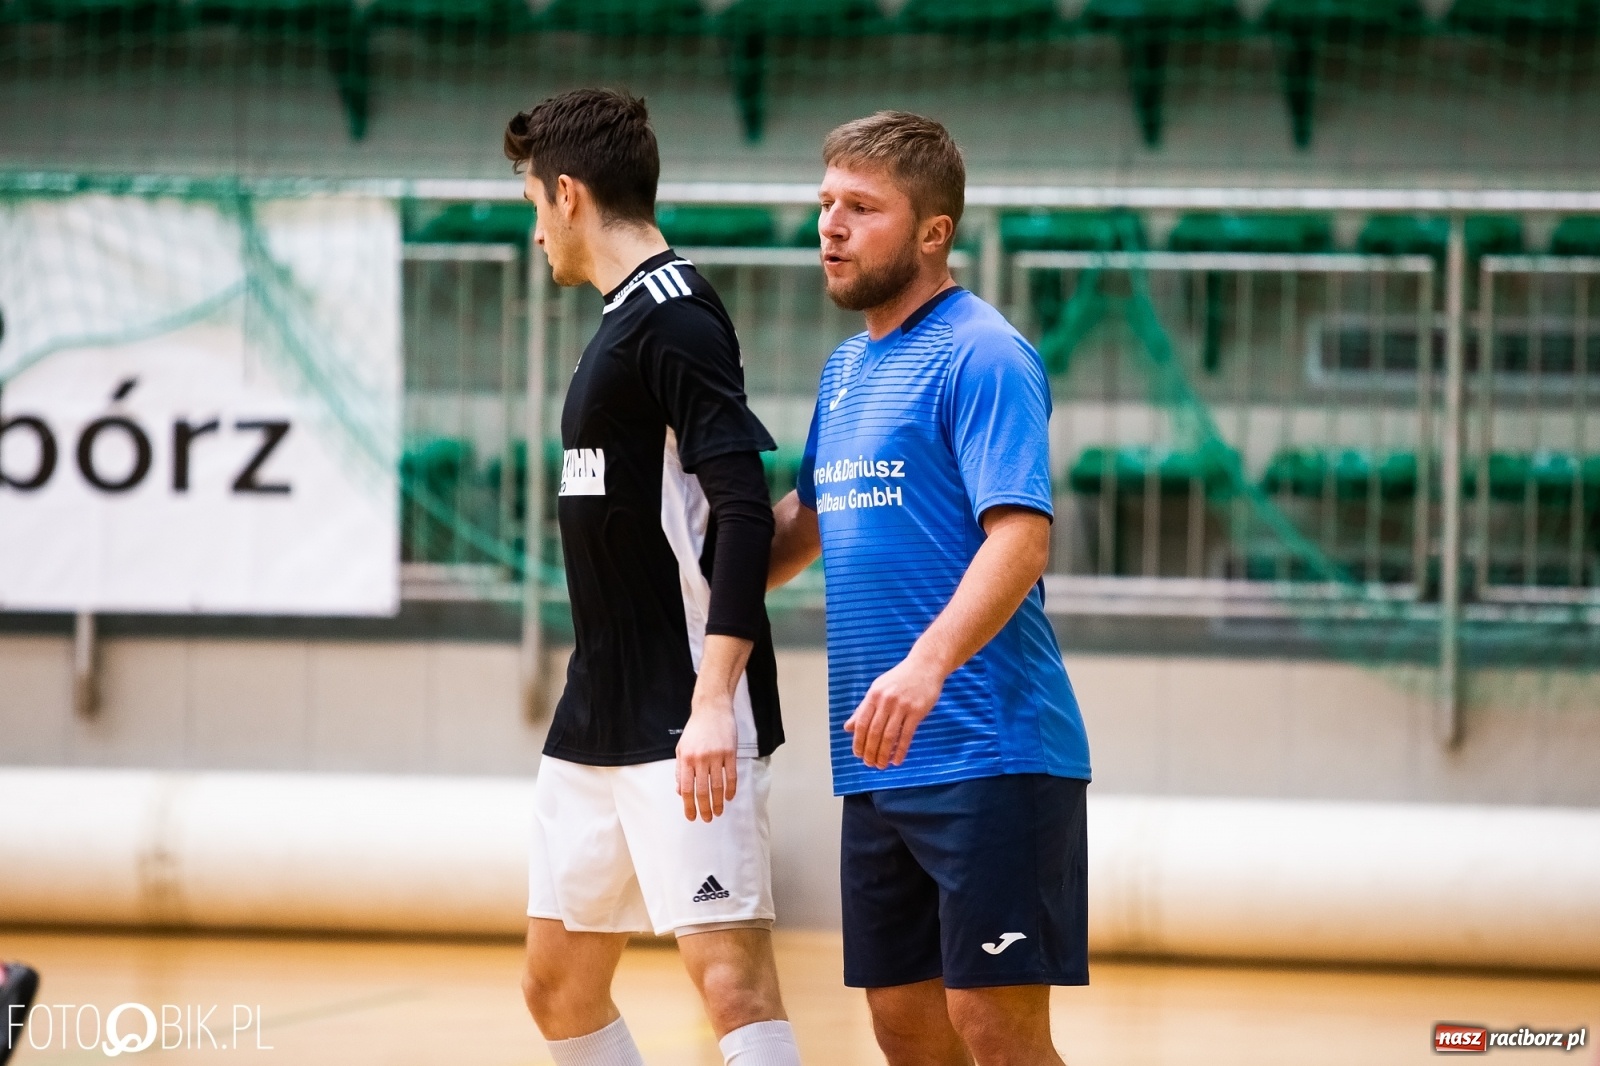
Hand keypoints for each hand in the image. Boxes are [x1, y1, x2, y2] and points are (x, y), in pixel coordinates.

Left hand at [675, 697, 738, 821]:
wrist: (712, 708)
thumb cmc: (696, 729)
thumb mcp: (681, 748)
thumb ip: (680, 770)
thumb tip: (680, 791)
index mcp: (685, 759)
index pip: (686, 789)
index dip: (689, 806)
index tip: (692, 816)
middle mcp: (700, 759)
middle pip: (702, 790)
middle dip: (704, 808)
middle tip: (707, 819)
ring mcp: (716, 756)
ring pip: (717, 786)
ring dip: (718, 802)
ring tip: (719, 812)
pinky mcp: (730, 752)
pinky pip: (731, 775)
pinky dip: (730, 789)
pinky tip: (729, 797)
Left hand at [844, 653, 946, 769]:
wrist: (925, 666)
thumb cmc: (900, 678)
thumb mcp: (878, 689)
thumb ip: (863, 708)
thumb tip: (848, 727)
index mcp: (874, 695)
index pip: (862, 723)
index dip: (858, 741)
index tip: (858, 754)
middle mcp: (886, 701)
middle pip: (874, 732)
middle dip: (870, 751)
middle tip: (869, 764)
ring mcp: (902, 706)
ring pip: (889, 736)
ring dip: (883, 754)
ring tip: (881, 765)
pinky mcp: (917, 711)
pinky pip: (906, 735)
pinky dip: (900, 750)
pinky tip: (897, 760)